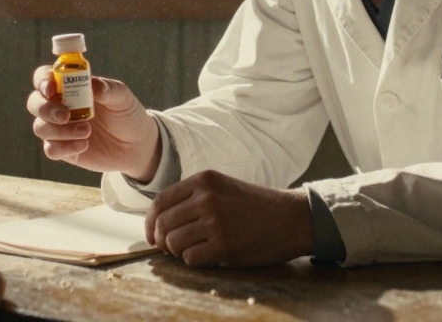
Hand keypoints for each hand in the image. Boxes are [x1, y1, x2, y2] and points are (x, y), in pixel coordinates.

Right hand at [27, 66, 160, 179]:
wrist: (137, 145)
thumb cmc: (127, 114)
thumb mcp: (123, 98)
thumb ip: (108, 89)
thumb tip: (92, 83)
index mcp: (70, 86)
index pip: (44, 77)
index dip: (42, 80)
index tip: (51, 88)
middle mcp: (59, 106)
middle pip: (34, 102)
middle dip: (44, 109)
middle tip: (65, 116)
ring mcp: (59, 129)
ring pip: (40, 127)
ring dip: (60, 131)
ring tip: (87, 132)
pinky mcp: (64, 150)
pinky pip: (51, 150)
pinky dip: (64, 148)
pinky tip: (84, 145)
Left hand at [145, 170, 313, 266]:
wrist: (291, 218)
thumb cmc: (255, 206)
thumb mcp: (222, 188)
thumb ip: (193, 198)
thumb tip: (159, 221)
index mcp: (203, 180)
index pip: (160, 201)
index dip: (151, 222)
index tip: (153, 235)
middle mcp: (206, 198)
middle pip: (163, 224)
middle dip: (162, 241)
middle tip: (171, 248)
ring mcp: (215, 221)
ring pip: (173, 243)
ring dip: (178, 252)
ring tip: (194, 249)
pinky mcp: (224, 245)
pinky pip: (190, 258)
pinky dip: (194, 261)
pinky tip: (208, 255)